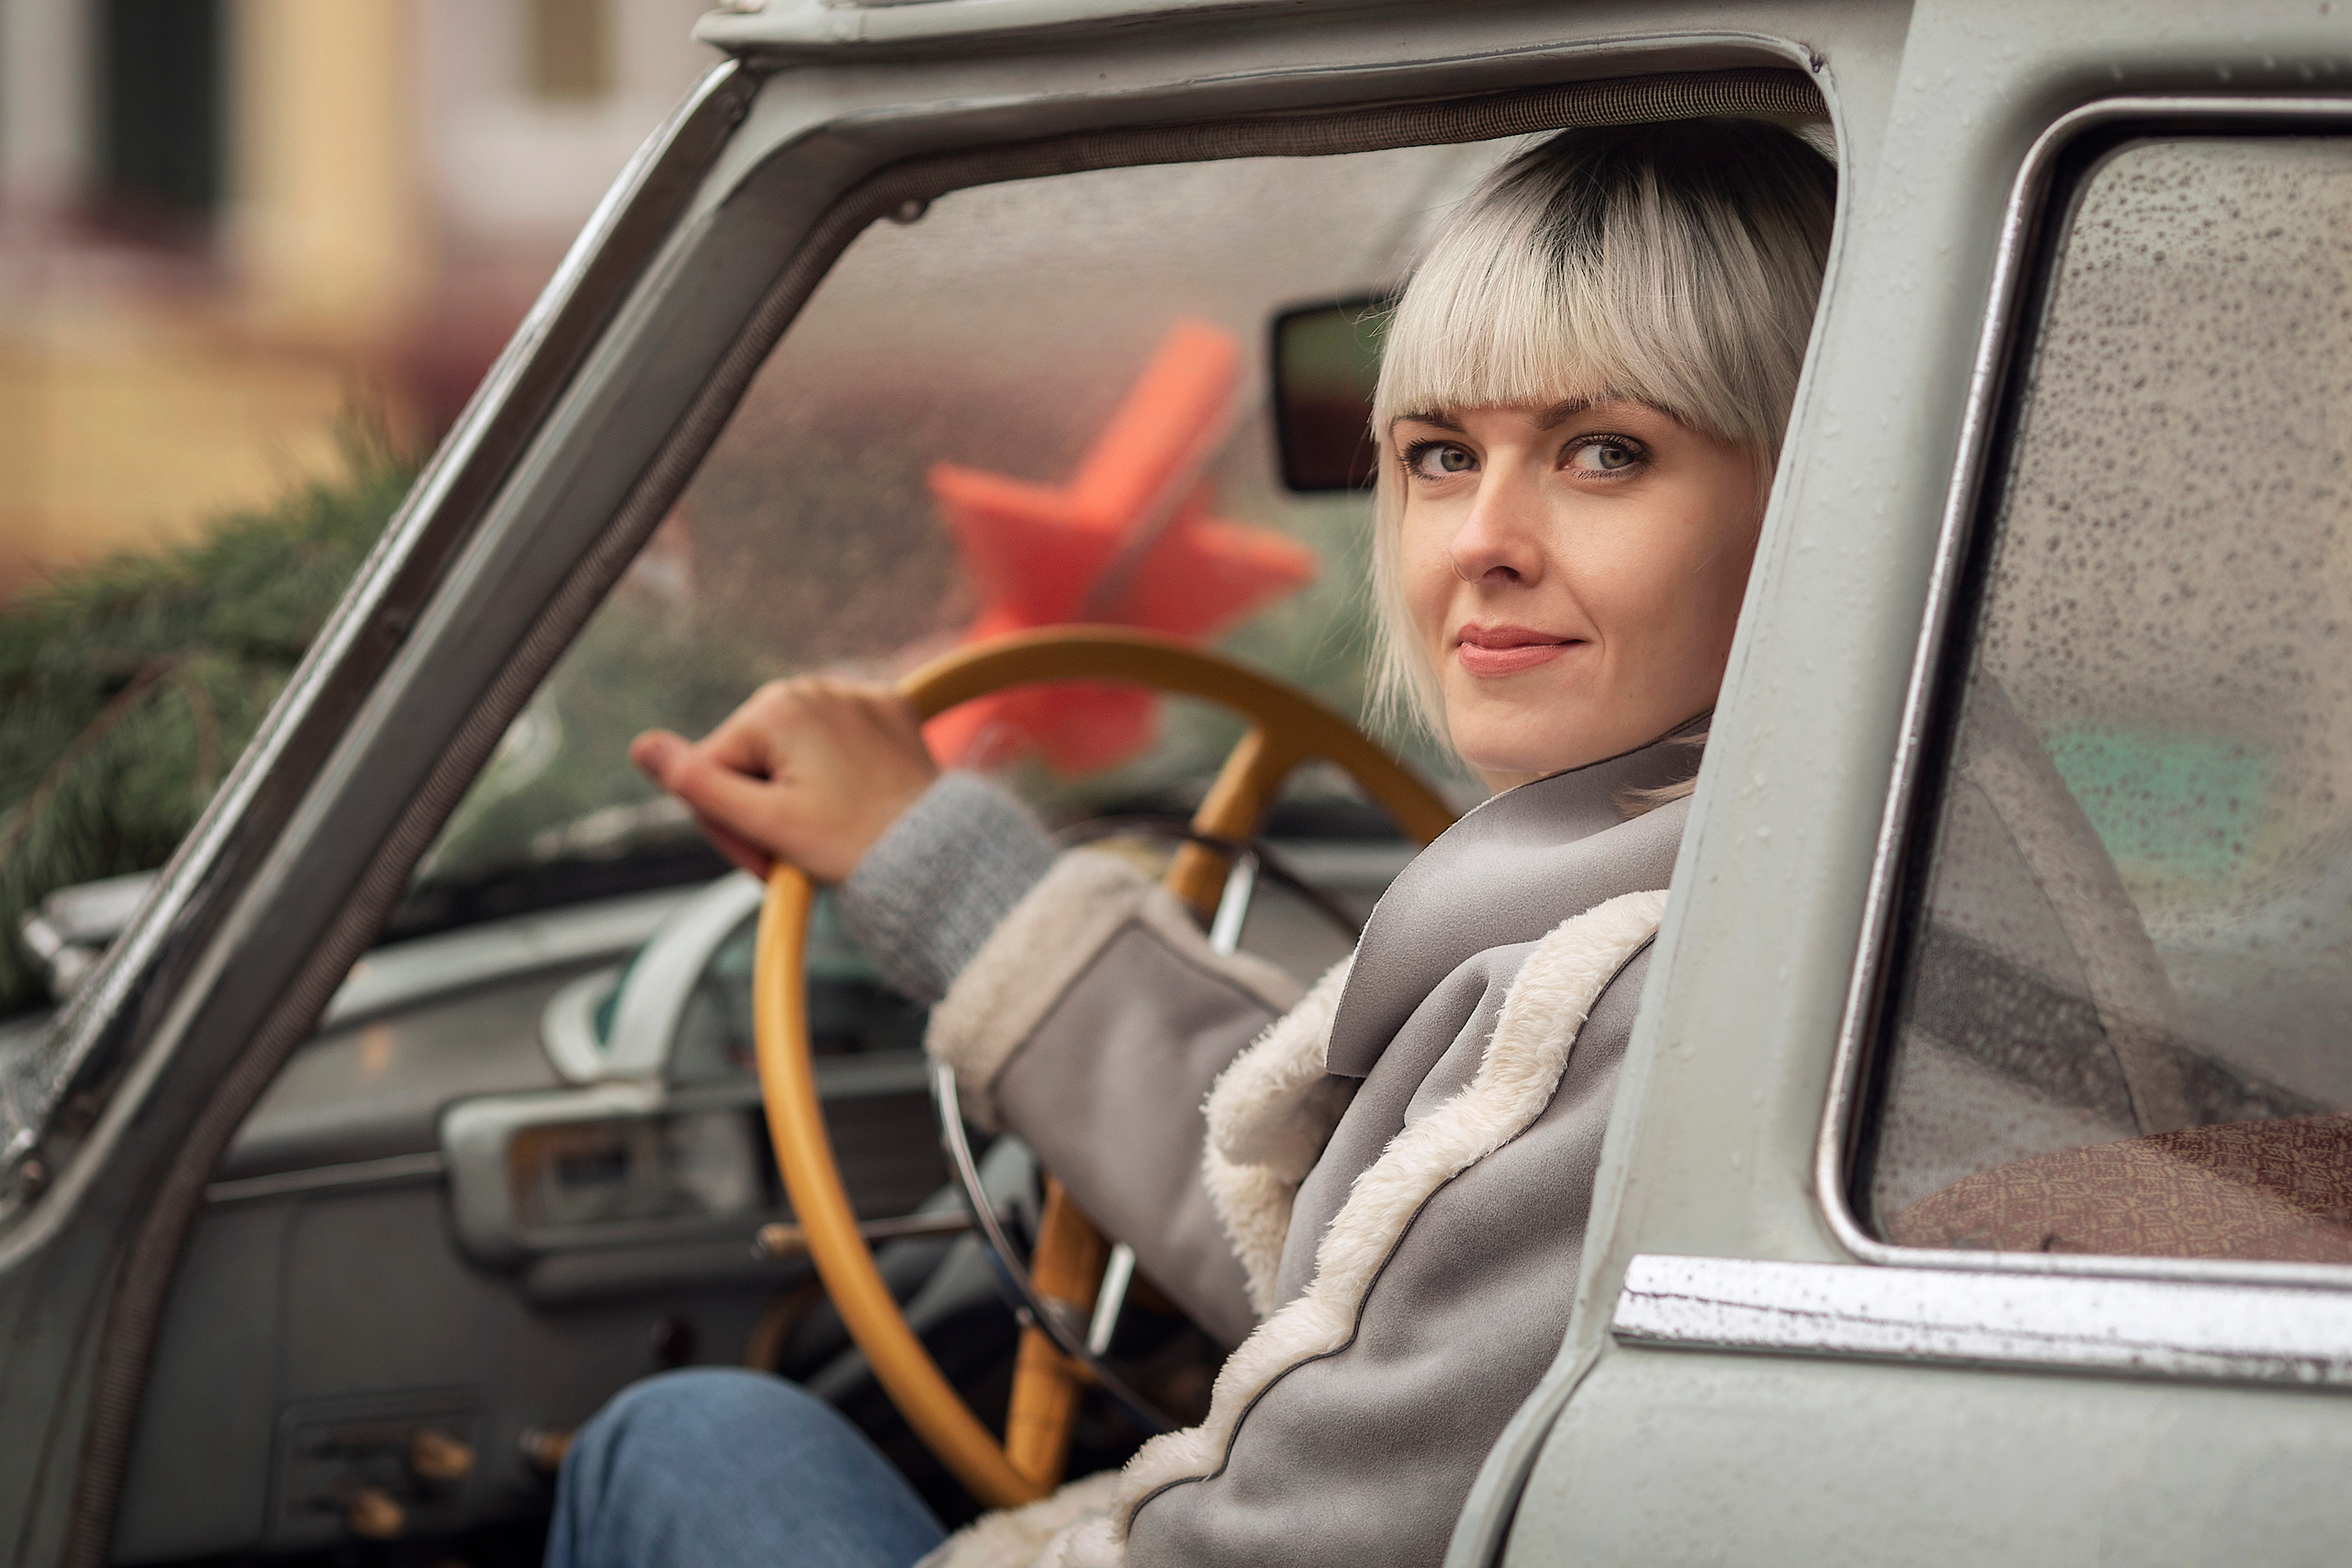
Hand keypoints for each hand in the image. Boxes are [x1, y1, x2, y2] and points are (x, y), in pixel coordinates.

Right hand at [630, 677, 939, 883]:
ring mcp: (857, 695)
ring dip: (797, 797)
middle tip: (796, 856)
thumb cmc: (855, 847)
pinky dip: (839, 775)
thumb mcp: (765, 824)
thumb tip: (643, 747)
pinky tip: (856, 801)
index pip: (712, 769)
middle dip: (763, 811)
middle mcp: (817, 686)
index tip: (764, 861)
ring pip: (792, 755)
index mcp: (777, 706)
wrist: (941, 858)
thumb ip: (698, 785)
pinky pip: (837, 743)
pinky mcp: (890, 712)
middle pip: (751, 759)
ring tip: (830, 833)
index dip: (728, 825)